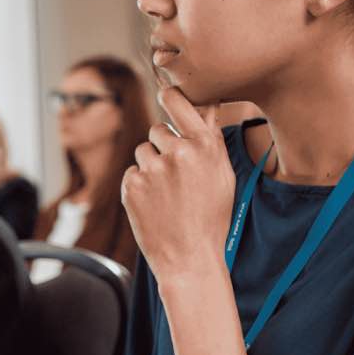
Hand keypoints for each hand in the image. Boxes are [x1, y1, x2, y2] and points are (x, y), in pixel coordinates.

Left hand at [121, 87, 236, 281]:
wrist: (190, 259)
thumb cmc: (212, 218)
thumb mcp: (222, 175)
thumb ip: (209, 138)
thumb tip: (205, 104)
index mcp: (204, 145)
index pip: (176, 101)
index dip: (169, 97)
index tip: (165, 94)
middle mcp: (178, 152)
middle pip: (157, 130)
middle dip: (163, 148)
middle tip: (177, 177)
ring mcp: (152, 169)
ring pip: (143, 152)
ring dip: (151, 167)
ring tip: (166, 194)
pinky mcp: (131, 185)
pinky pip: (132, 173)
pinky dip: (139, 186)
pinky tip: (154, 205)